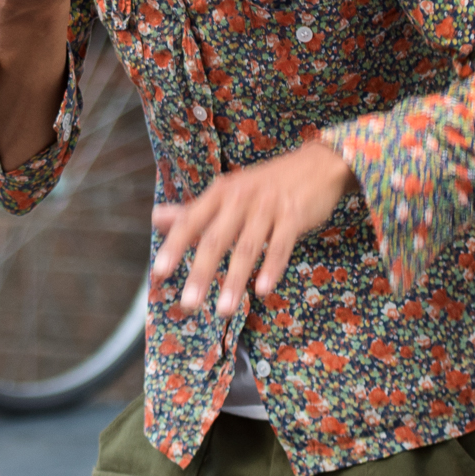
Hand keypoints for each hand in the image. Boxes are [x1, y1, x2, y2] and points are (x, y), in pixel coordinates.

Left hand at [151, 142, 357, 319]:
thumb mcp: (227, 193)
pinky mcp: (294, 215)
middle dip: (201, 273)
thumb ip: (194, 211)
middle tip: (187, 303)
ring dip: (235, 280)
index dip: (173, 247)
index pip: (190, 221)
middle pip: (216, 239)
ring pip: (247, 247)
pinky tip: (262, 291)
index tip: (158, 273)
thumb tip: (156, 218)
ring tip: (223, 310)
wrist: (318, 165)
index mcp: (220, 193)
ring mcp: (268, 207)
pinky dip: (271, 268)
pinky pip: (281, 246)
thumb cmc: (265, 185)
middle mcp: (241, 198)